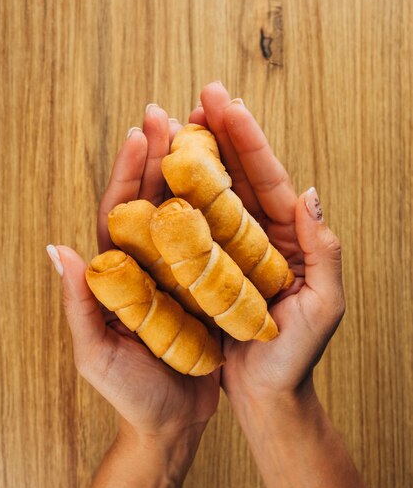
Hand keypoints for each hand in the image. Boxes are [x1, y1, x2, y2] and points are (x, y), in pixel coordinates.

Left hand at [51, 105, 220, 444]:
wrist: (173, 425)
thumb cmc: (131, 395)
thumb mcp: (97, 354)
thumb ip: (80, 303)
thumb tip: (57, 250)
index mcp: (118, 275)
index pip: (118, 213)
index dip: (126, 172)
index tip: (137, 133)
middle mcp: (148, 267)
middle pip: (152, 203)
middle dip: (158, 157)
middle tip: (169, 114)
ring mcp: (179, 275)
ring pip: (186, 216)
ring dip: (192, 176)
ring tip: (201, 135)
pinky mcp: (206, 290)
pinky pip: (215, 246)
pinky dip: (221, 215)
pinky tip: (233, 188)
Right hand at [189, 83, 344, 406]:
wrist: (267, 394)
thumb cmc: (297, 355)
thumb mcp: (325, 304)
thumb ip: (325, 249)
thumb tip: (311, 192)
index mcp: (291, 238)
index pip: (271, 179)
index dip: (249, 139)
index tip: (227, 102)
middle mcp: (260, 237)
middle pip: (239, 176)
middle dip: (221, 133)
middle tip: (201, 94)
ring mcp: (231, 251)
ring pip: (213, 195)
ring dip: (197, 157)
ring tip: (177, 121)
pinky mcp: (207, 270)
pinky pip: (192, 230)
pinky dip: (178, 201)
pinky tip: (162, 177)